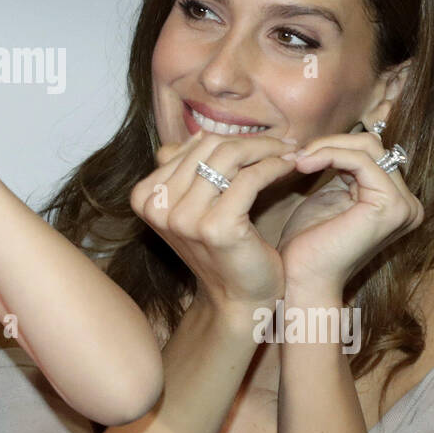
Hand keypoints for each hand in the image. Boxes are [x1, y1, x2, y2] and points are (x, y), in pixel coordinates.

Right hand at [129, 130, 301, 315]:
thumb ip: (188, 171)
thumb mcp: (191, 207)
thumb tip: (202, 134)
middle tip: (281, 145)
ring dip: (267, 149)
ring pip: (230, 156)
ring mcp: (184, 219)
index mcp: (144, 197)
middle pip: (209, 147)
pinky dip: (274, 167)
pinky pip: (250, 179)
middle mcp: (158, 207)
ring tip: (287, 153)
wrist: (236, 299)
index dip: (227, 139)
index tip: (256, 144)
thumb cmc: (220, 250)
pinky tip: (289, 168)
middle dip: (251, 140)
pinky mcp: (216, 227)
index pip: (189, 147)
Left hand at [277, 133, 424, 299]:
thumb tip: (337, 141)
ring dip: (326, 147)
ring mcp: (403, 205)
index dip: (332, 145)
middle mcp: (408, 203)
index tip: (299, 154)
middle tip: (297, 155)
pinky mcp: (390, 205)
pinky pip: (360, 160)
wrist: (303, 279)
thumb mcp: (328, 197)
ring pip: (366, 147)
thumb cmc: (309, 244)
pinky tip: (303, 164)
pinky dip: (328, 155)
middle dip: (330, 143)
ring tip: (297, 160)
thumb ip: (341, 170)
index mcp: (394, 200)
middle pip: (372, 144)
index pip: (370, 151)